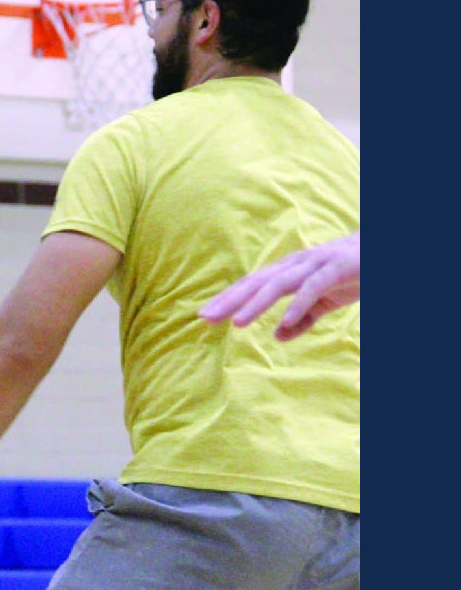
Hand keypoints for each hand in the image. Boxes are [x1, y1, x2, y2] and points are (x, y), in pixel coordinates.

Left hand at [199, 232, 358, 340]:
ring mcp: (315, 264)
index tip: (204, 315)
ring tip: (238, 323)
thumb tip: (278, 336)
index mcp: (289, 271)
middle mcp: (296, 265)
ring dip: (256, 304)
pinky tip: (284, 321)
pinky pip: (313, 288)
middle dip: (230, 301)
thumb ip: (303, 319)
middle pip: (256, 283)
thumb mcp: (325, 302)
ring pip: (278, 284)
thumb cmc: (352, 273)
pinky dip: (298, 304)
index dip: (227, 299)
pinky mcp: (337, 268)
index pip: (251, 285)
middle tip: (205, 318)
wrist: (385, 253)